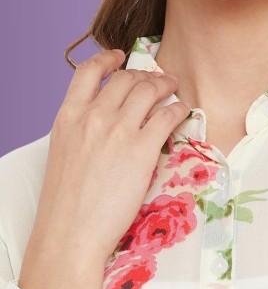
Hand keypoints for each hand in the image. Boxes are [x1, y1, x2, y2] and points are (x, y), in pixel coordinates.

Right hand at [30, 49, 189, 265]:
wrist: (71, 231)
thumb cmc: (66, 204)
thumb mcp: (63, 155)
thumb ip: (81, 133)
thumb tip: (101, 127)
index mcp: (68, 117)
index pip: (87, 72)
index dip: (106, 59)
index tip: (119, 57)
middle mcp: (93, 117)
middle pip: (124, 79)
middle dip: (144, 75)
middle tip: (157, 80)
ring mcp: (118, 131)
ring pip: (148, 91)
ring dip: (165, 86)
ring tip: (173, 88)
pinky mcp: (142, 149)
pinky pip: (167, 116)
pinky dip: (178, 109)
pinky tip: (182, 111)